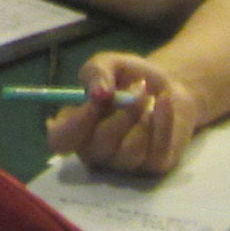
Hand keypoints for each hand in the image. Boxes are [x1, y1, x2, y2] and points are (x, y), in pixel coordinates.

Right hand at [47, 52, 201, 175]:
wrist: (169, 86)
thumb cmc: (129, 77)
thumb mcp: (108, 64)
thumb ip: (97, 73)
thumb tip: (98, 93)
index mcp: (74, 128)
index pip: (59, 142)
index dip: (74, 125)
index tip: (96, 100)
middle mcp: (95, 151)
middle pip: (100, 146)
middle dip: (123, 112)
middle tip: (140, 86)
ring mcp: (123, 163)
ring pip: (129, 151)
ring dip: (143, 117)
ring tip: (150, 96)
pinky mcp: (152, 166)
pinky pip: (156, 151)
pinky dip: (163, 122)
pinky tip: (164, 101)